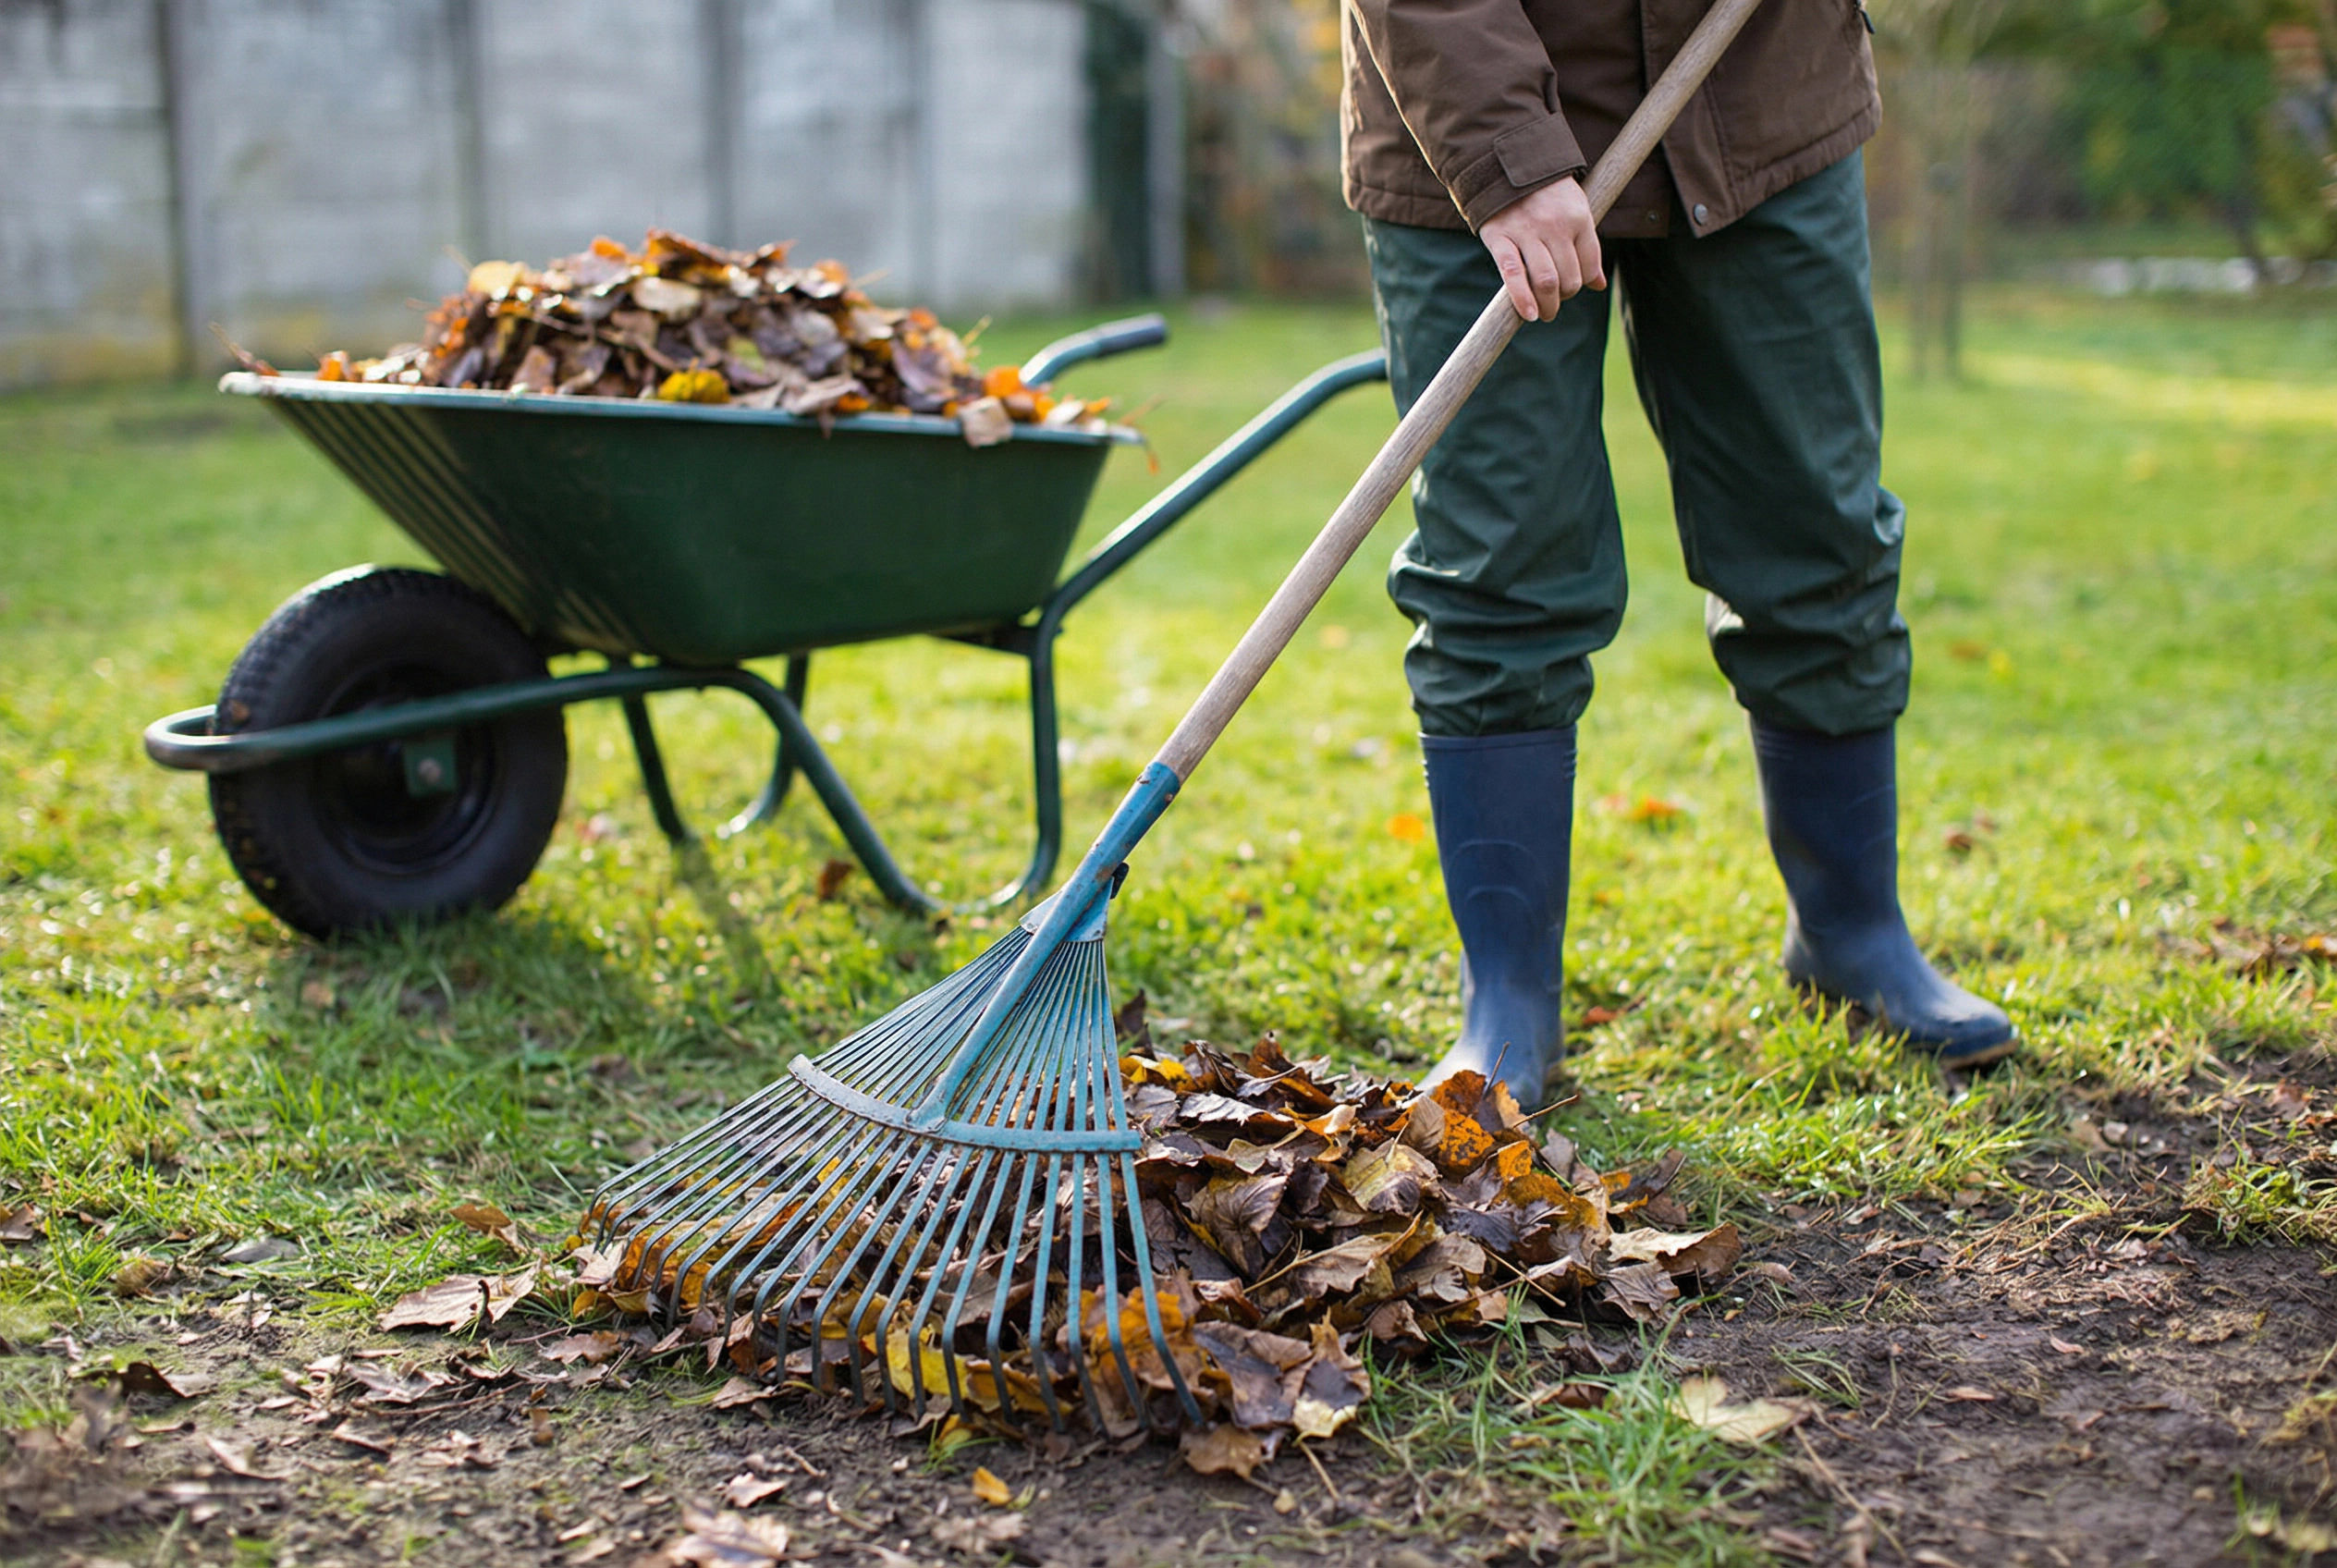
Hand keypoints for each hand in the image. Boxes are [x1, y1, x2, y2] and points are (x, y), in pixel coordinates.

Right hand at [1479, 177, 1605, 321]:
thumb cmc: (1545, 192)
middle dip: (1564, 297)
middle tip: (1555, 302)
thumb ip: (1587, 246)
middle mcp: (1555, 225)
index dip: (1583, 283)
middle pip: (1569, 278)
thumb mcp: (1575, 209)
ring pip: (1545, 281)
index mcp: (1578, 217)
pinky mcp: (1500, 238)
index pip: (1589, 265)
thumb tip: (1598, 285)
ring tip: (1543, 314)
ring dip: (1547, 306)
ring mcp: (1526, 232)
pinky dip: (1521, 298)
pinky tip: (1528, 314)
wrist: (1505, 164)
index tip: (1572, 288)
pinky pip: (1513, 274)